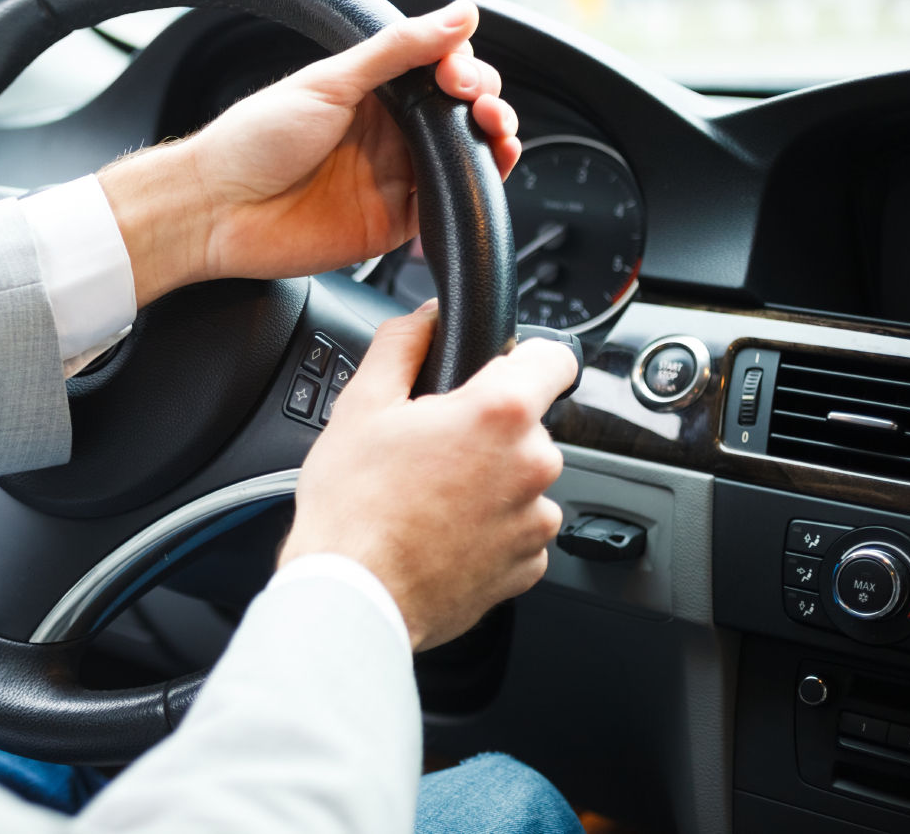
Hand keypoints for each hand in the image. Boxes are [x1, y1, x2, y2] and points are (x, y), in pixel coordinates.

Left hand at [99, 0, 518, 305]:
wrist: (216, 209)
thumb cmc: (254, 140)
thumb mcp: (330, 81)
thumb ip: (398, 50)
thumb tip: (460, 13)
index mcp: (372, 92)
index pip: (441, 70)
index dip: (463, 67)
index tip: (457, 72)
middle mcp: (388, 133)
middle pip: (462, 113)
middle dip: (486, 100)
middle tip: (474, 100)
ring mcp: (393, 177)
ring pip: (465, 159)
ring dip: (494, 141)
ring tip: (496, 130)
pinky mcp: (393, 223)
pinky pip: (449, 208)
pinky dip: (475, 192)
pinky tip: (483, 173)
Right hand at [279, 302, 575, 651]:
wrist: (354, 593)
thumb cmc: (354, 504)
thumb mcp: (362, 403)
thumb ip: (403, 343)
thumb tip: (425, 316)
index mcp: (502, 413)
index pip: (555, 357)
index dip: (523, 357)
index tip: (499, 371)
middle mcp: (534, 464)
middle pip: (527, 424)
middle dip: (486, 429)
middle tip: (429, 449)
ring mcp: (536, 520)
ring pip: (521, 479)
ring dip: (488, 481)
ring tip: (428, 498)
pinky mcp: (529, 566)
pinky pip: (517, 529)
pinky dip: (488, 528)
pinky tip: (440, 532)